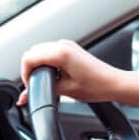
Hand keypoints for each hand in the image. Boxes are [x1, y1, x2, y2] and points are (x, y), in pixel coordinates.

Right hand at [17, 39, 138, 107]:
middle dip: (30, 69)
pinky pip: (50, 51)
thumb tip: (28, 94)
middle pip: (32, 52)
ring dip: (37, 65)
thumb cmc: (96, 86)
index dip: (25, 74)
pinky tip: (51, 75)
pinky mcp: (71, 48)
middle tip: (34, 85)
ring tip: (43, 82)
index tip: (29, 86)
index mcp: (60, 52)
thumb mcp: (65, 90)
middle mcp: (62, 44)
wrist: (113, 83)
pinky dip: (45, 62)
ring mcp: (67, 45)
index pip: (29, 58)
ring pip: (40, 51)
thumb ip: (44, 89)